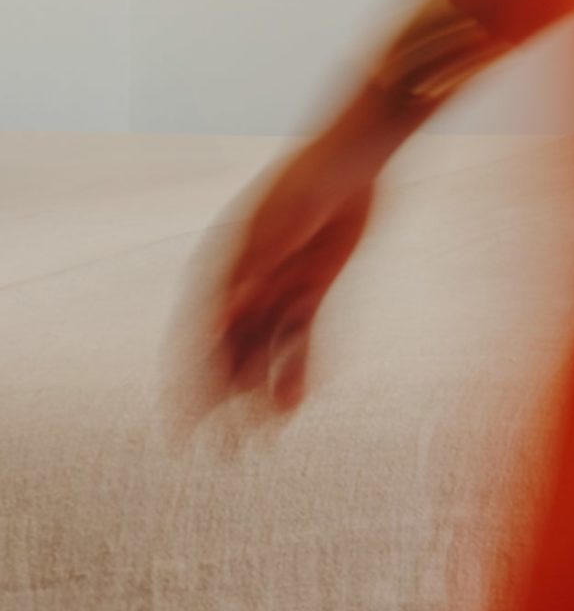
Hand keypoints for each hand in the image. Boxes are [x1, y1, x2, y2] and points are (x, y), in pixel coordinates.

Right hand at [203, 92, 417, 415]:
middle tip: (221, 455)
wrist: (356, 154)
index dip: (186, 390)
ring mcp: (280, 284)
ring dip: (264, 393)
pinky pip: (304, 336)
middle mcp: (245, 282)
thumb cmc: (311, 183)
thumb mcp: (281, 228)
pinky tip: (300, 400)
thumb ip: (254, 273)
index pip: (195, 341)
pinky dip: (302, 367)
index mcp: (221, 268)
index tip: (179, 434)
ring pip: (267, 352)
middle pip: (229, 354)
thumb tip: (223, 318)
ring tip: (265, 439)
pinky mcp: (315, 285)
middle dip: (222, 406)